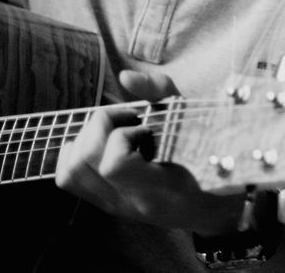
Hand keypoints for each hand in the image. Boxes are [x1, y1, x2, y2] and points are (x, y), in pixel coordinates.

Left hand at [55, 69, 241, 232]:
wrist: (214, 208)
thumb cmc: (212, 161)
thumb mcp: (197, 123)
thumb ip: (162, 95)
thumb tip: (125, 77)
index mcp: (160, 189)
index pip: (115, 166)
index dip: (122, 135)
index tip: (144, 125)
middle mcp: (130, 202)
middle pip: (84, 162)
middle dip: (99, 127)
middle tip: (126, 118)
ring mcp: (115, 206)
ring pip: (70, 173)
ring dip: (86, 139)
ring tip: (115, 130)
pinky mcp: (106, 204)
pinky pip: (70, 179)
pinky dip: (77, 154)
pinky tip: (103, 144)